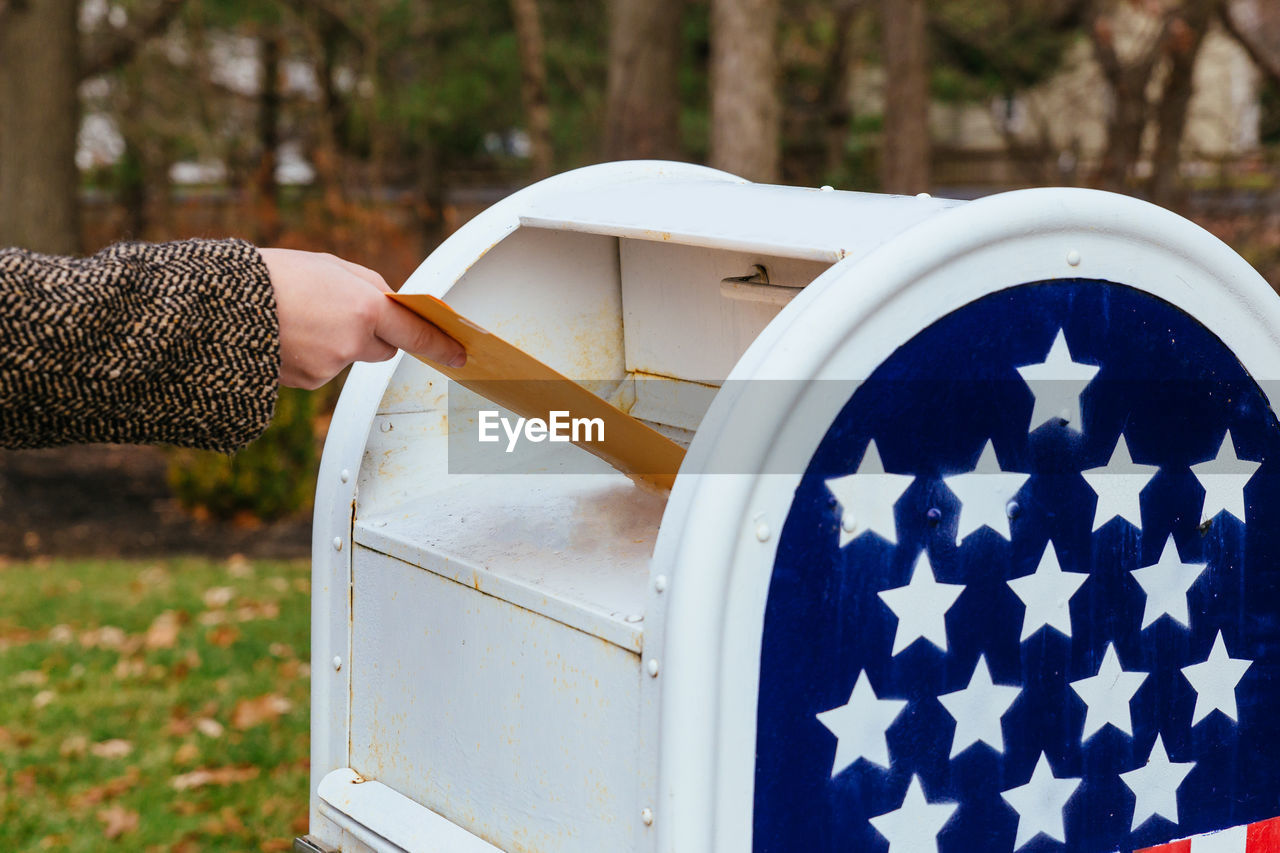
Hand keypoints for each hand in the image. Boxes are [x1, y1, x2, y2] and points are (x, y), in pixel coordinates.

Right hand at [261, 248, 465, 389]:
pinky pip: (322, 368)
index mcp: (364, 307)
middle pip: (384, 348)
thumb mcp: (329, 266)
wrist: (217, 305)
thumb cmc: (272, 276)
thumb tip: (392, 302)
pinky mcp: (308, 382)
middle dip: (374, 335)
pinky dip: (311, 354)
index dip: (439, 344)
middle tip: (343, 313)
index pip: (415, 332)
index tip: (459, 353)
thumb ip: (367, 286)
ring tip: (297, 316)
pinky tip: (285, 334)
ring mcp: (330, 367)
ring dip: (334, 341)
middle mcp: (352, 342)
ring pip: (349, 357)